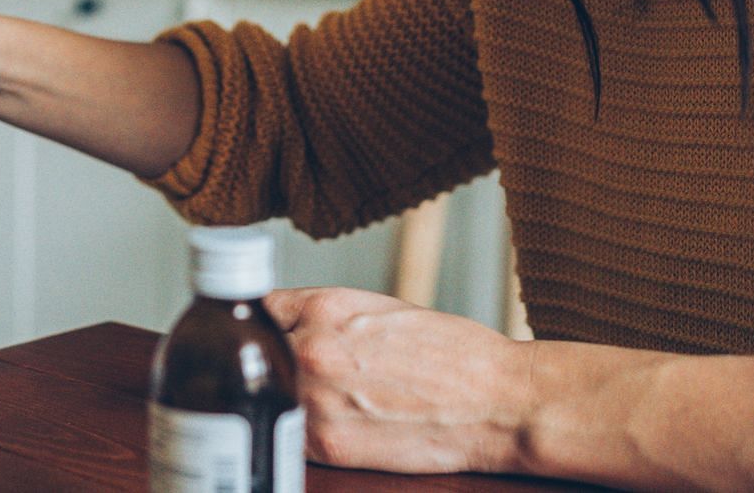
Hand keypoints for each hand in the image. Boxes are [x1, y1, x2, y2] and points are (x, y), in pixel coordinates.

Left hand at [264, 287, 528, 473]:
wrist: (499, 401)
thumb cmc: (453, 354)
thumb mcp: (382, 310)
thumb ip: (329, 317)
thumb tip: (291, 325)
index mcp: (326, 307)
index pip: (260, 307)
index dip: (262, 322)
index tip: (260, 331)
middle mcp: (312, 349)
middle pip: (254, 352)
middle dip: (264, 359)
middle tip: (274, 369)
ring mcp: (316, 399)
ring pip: (266, 395)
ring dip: (275, 397)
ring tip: (302, 400)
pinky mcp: (329, 445)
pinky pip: (288, 435)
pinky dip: (293, 432)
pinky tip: (316, 426)